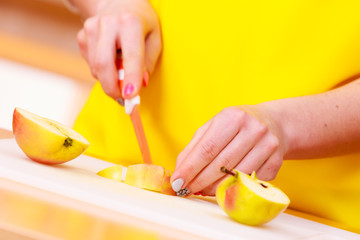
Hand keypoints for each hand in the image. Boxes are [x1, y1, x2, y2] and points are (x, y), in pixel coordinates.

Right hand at [77, 0, 160, 98]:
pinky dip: (102, 70)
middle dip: (113, 88)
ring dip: (109, 79)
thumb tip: (141, 84)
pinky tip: (111, 60)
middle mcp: (108, 23)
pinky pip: (90, 64)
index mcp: (131, 22)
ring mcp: (91, 28)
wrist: (118, 2)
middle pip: (104, 64)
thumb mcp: (154, 38)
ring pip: (96, 67)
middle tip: (123, 99)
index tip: (131, 96)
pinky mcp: (82, 36)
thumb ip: (148, 61)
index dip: (131, 77)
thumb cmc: (141, 23)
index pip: (131, 55)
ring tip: (121, 73)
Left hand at [170, 105, 285, 195]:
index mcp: (233, 117)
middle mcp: (253, 129)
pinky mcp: (276, 162)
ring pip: (236, 175)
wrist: (273, 123)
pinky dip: (234, 188)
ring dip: (215, 188)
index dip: (190, 168)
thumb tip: (179, 172)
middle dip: (199, 180)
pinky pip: (250, 182)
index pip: (207, 148)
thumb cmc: (236, 125)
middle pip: (221, 164)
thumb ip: (194, 147)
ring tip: (202, 189)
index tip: (177, 182)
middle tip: (186, 189)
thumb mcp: (213, 127)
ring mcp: (268, 146)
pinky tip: (223, 187)